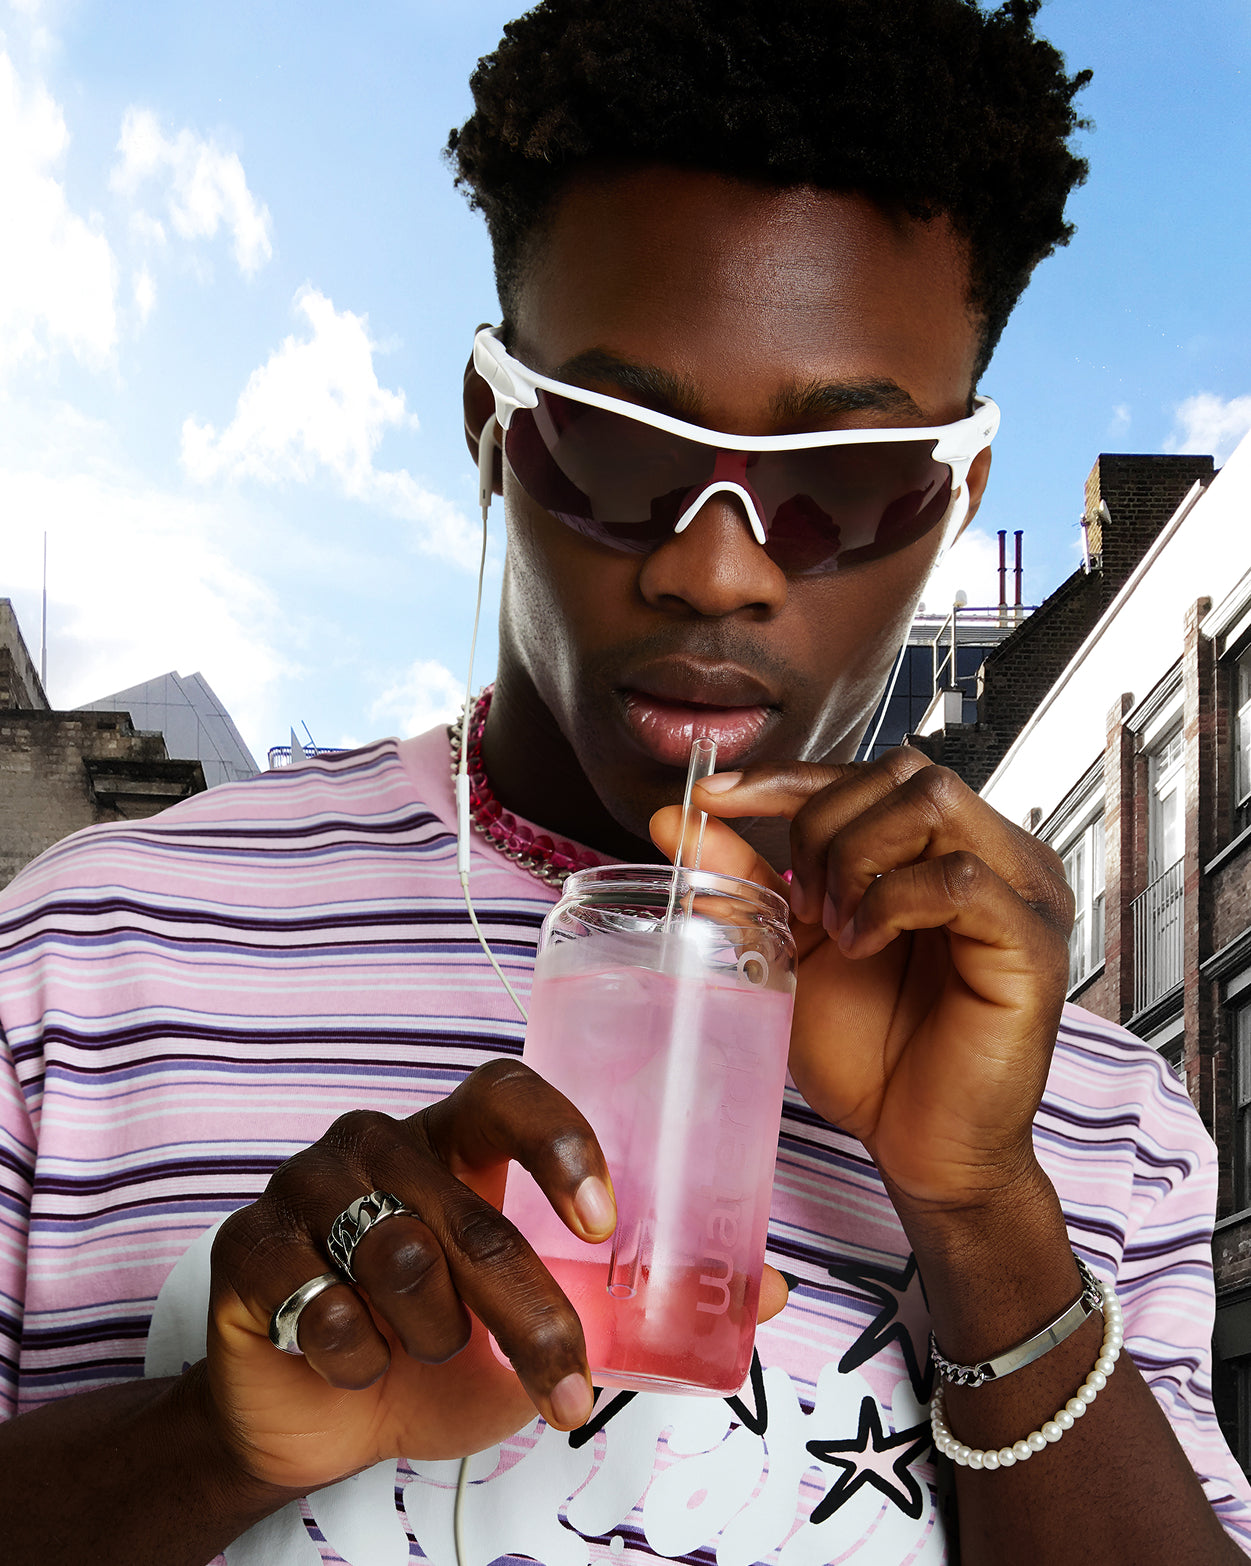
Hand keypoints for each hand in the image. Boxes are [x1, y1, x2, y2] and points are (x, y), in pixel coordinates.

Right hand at [204, 1059, 788, 1495]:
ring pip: (397, 1255)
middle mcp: (381, 1144)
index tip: (606, 1219)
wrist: (316, 1420)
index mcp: (456, 1140)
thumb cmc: (440, 1354)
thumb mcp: (546, 1327)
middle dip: (528, 1311)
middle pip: (467, 1208)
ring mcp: (306, 1187)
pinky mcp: (247, 1248)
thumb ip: (639, 1298)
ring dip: (439, 1335)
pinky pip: (319, 1302)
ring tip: (434, 1352)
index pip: (506, 1088)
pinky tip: (356, 1364)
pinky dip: (357, 1359)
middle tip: (566, 1385)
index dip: (558, 1137)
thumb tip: (773, 1288)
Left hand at [651, 749, 1073, 1212]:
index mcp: (945, 848)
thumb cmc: (872, 1053)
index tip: (714, 798)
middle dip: (824, 825)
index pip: (872, 770)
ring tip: (837, 927)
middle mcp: (995, 856)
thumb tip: (674, 817)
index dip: (788, 775)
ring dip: (857, 857)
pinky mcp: (1032, 943)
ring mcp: (1022, 894)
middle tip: (803, 905)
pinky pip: (959, 877)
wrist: (920, 1147)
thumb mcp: (792, 949)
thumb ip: (746, 879)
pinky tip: (864, 944)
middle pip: (902, 771)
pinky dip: (891, 901)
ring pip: (932, 802)